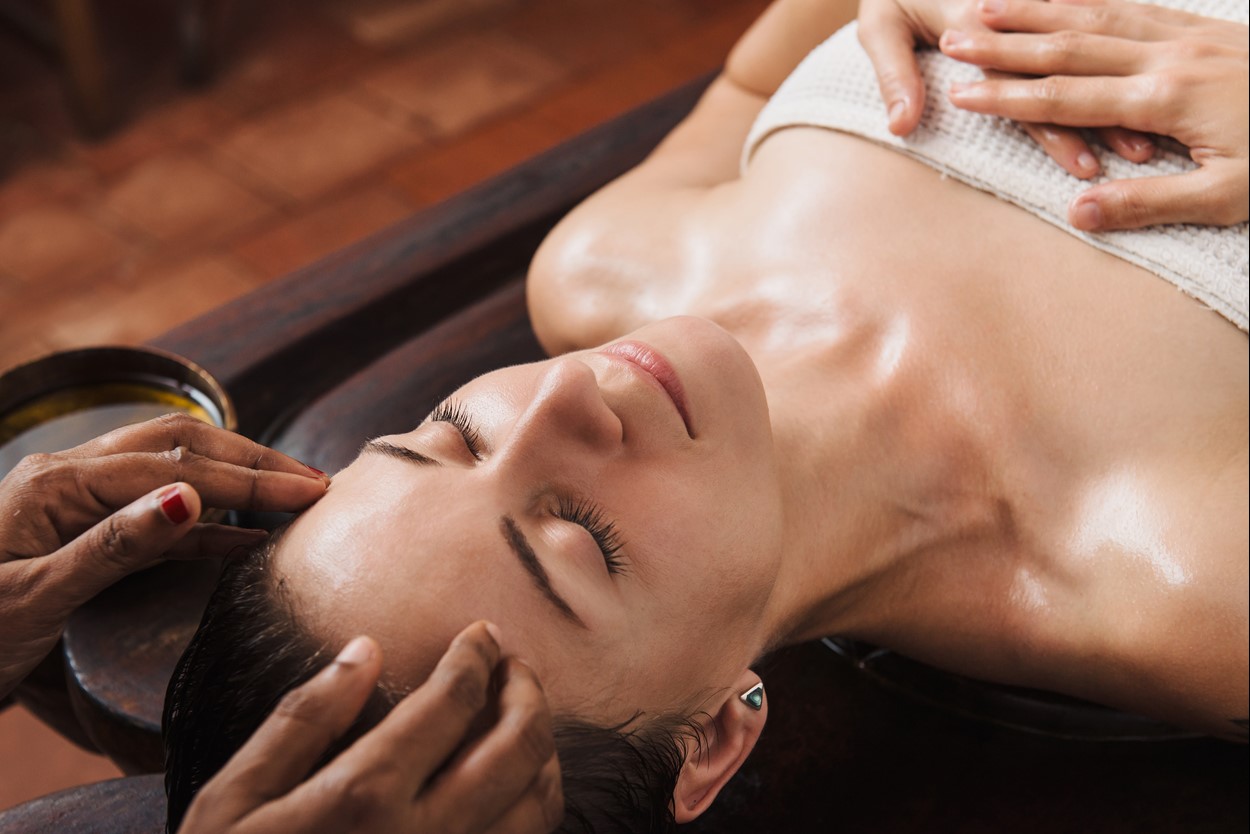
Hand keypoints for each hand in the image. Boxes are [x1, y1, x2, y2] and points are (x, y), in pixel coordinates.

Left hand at [0, 414, 327, 698]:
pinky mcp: (82, 532)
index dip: (248, 479)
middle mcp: (70, 477)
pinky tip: (242, 536)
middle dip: (253, 462)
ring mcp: (76, 500)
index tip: (310, 490)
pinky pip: (157, 513)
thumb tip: (190, 498)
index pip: (176, 467)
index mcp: (58, 484)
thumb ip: (113, 546)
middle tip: (316, 482)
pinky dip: (206, 519)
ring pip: (174, 468)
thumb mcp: (33, 598)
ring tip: (292, 494)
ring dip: (235, 478)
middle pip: (181, 445)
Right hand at [179, 623, 562, 833]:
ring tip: (523, 721)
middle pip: (518, 747)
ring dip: (543, 751)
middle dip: (527, 691)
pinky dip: (534, 810)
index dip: (477, 656)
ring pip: (538, 806)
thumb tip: (365, 650)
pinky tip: (513, 789)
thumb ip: (303, 720)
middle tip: (514, 667)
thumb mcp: (235, 799)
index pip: (452, 701)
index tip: (483, 634)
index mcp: (365, 797)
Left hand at [857, 0, 1154, 176]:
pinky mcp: (1046, 11)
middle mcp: (1014, 17)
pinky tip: (1144, 98)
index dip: (1055, 128)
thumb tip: (903, 126)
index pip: (1024, 86)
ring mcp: (1037, 11)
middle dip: (1103, 121)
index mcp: (978, 19)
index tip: (1084, 166)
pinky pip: (1088, 35)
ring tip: (1146, 140)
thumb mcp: (881, 27)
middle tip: (1138, 158)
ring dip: (1117, 100)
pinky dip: (1113, 66)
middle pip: (1067, 77)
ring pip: (1087, 60)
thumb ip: (893, 77)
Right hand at [943, 0, 1248, 228]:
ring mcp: (1191, 36)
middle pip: (1072, 44)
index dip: (1010, 94)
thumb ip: (1150, 204)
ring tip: (988, 4)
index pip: (1069, 96)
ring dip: (1038, 11)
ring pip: (1097, 15)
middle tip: (954, 34)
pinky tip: (1065, 1)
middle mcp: (1171, 57)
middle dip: (1007, 40)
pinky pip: (1133, 5)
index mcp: (1168, 101)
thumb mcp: (1229, 200)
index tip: (960, 90)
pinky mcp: (1206, 29)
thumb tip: (1078, 212)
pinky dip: (1087, 1)